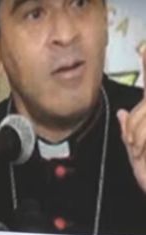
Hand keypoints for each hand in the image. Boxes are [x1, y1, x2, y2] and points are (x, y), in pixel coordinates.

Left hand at [117, 46, 145, 193]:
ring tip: (144, 153)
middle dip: (136, 127)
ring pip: (144, 115)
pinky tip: (144, 150)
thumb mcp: (137, 155)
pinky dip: (141, 139)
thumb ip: (130, 132)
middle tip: (138, 147)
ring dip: (139, 137)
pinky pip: (145, 129)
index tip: (144, 47)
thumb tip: (123, 113)